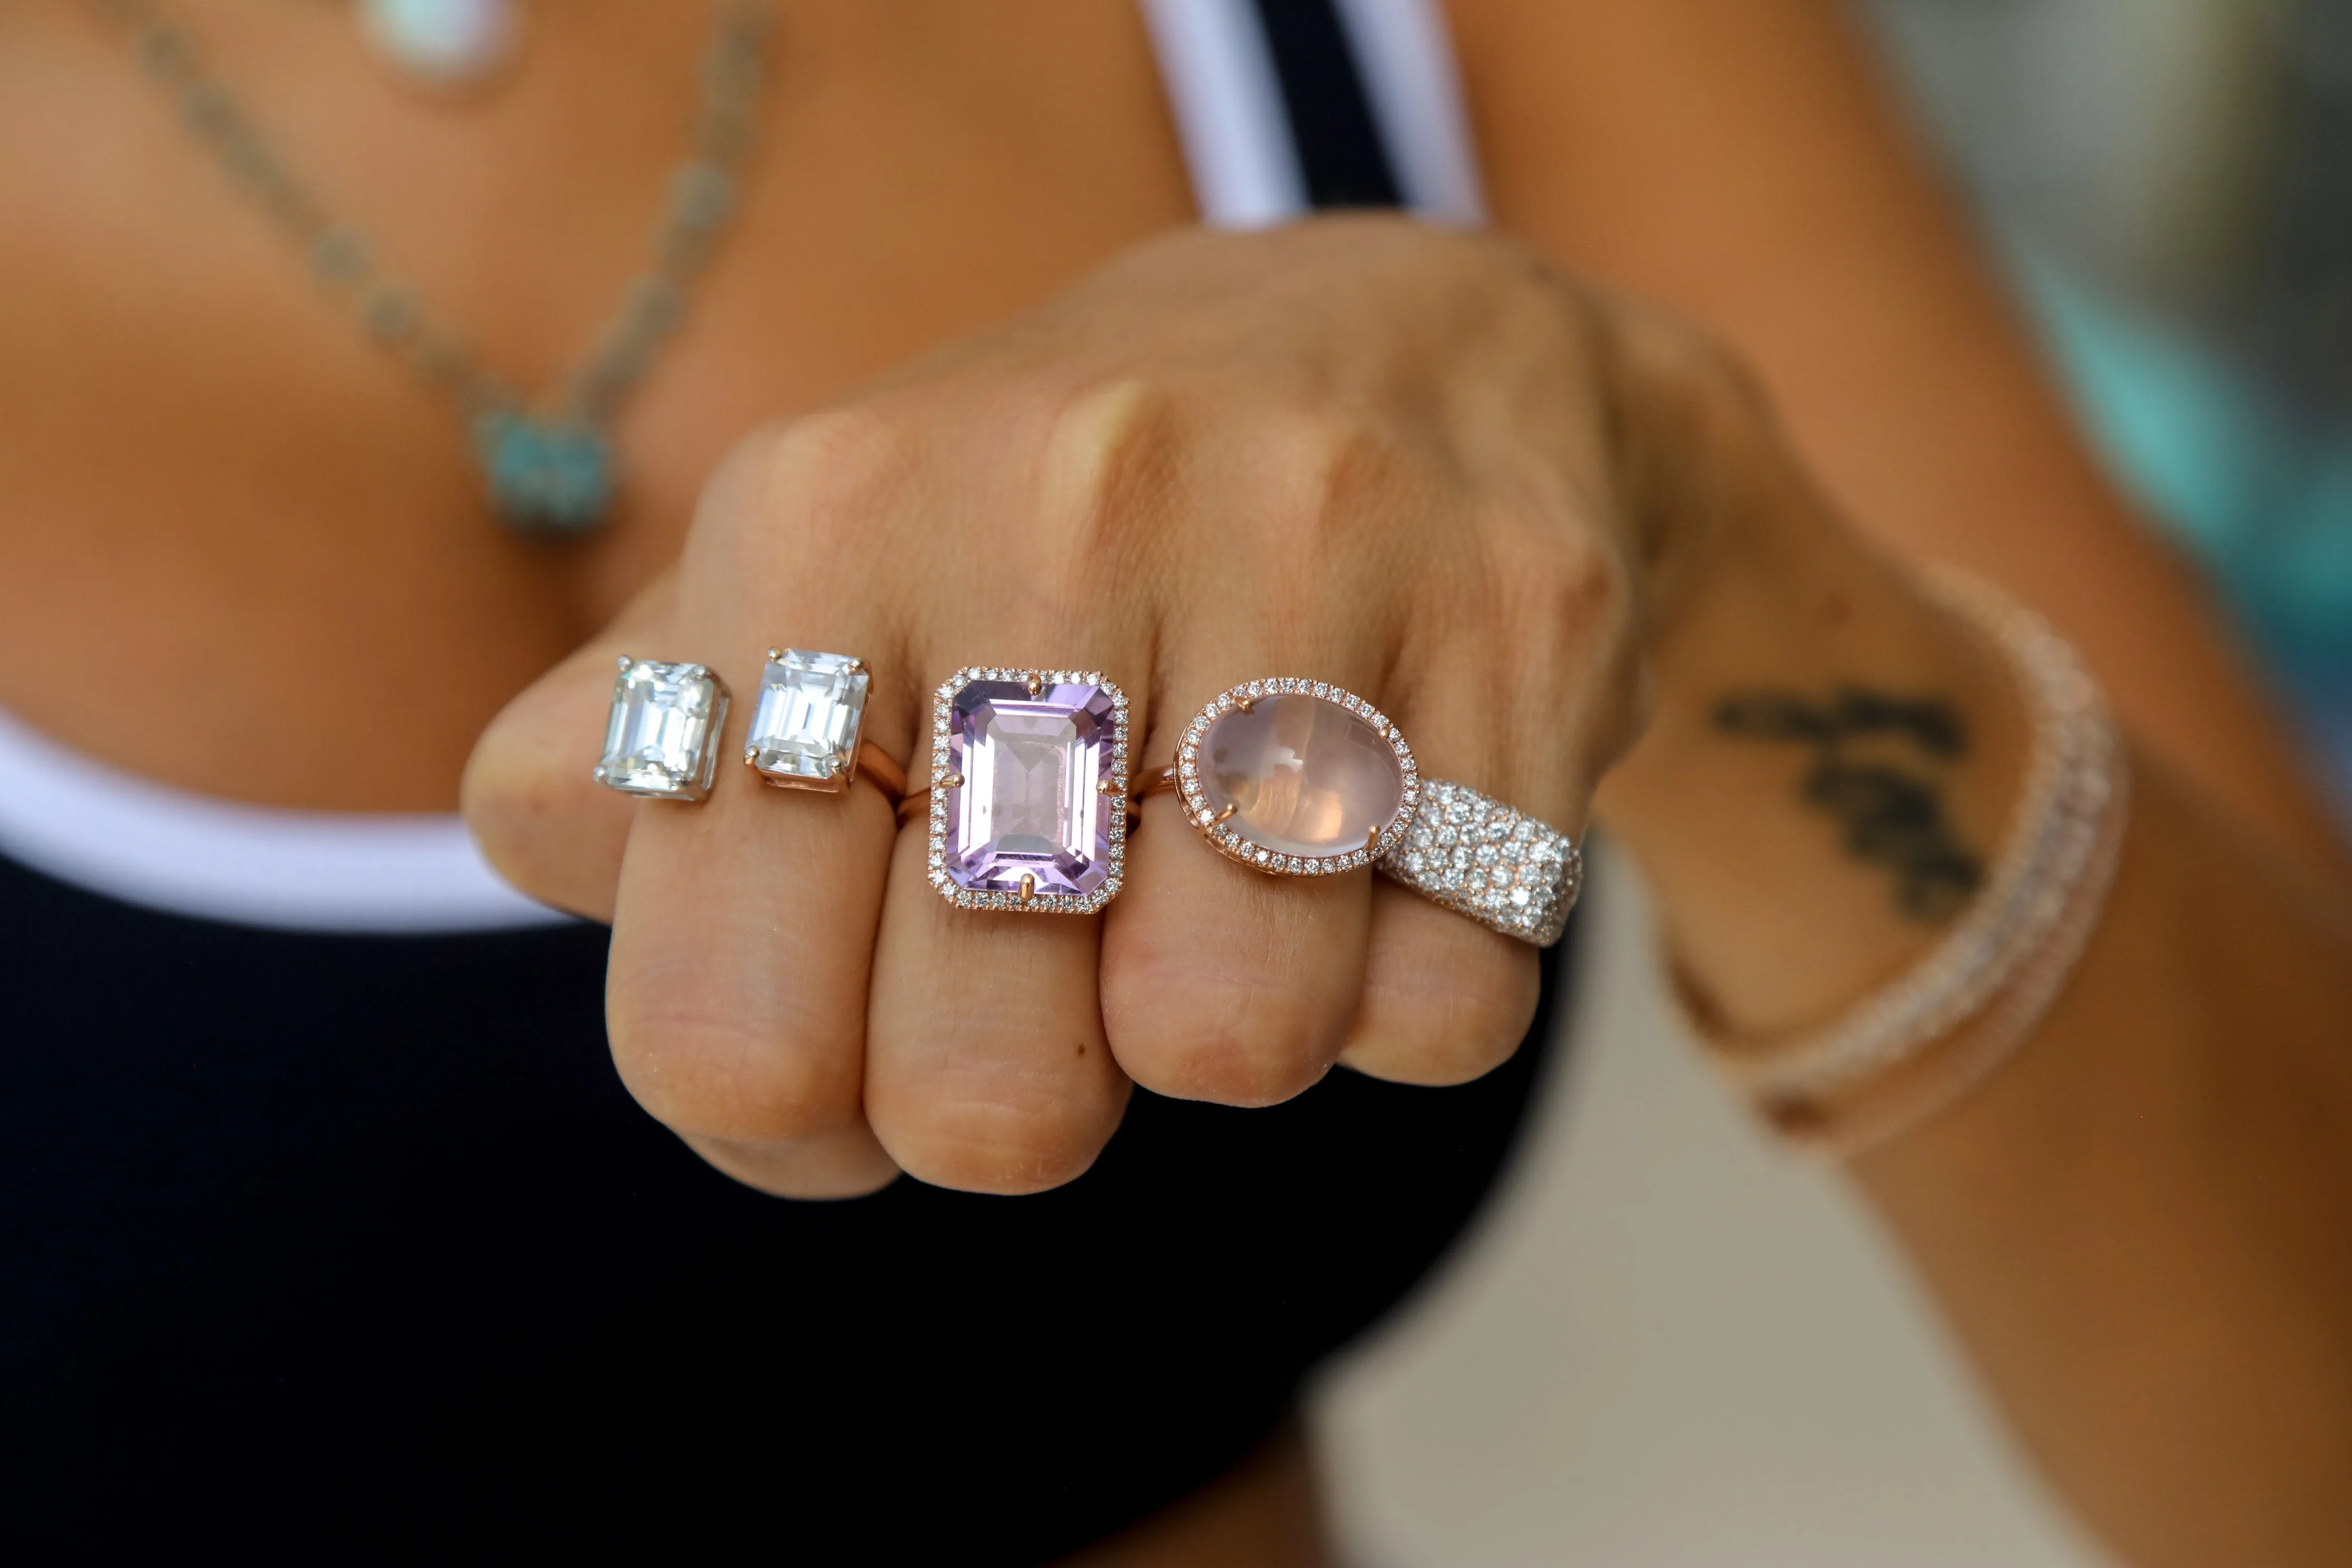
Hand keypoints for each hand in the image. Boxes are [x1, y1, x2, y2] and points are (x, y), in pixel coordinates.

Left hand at [463, 216, 1763, 1197]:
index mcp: (825, 523)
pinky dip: (1401, 983)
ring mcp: (1312, 552)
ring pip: (1235, 1049)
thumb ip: (638, 743)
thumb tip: (545, 834)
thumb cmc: (1063, 529)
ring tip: (1232, 865)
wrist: (1402, 344)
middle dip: (1022, 1098)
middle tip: (1061, 969)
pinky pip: (1442, 1005)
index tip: (861, 1050)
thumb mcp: (815, 585)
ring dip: (1226, 1021)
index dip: (797, 1123)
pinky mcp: (1523, 625)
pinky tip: (1383, 837)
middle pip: (989, 1098)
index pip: (728, 1038)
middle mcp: (1059, 505)